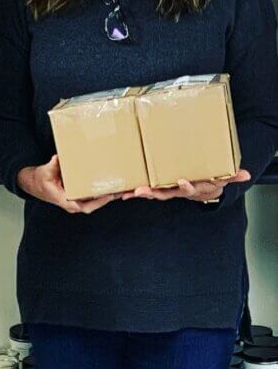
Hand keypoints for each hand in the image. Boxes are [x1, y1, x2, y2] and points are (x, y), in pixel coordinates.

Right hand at [17, 155, 119, 213]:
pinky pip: (92, 195)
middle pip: (94, 204)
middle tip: (122, 190)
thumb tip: (57, 158)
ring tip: (121, 187)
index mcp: (66, 200)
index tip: (108, 196)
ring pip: (95, 201)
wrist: (35, 184)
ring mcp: (76, 199)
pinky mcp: (78, 194)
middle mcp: (73, 202)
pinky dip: (102, 191)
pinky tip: (111, 184)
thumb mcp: (45, 172)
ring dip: (108, 195)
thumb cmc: (40, 180)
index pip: (85, 206)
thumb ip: (52, 166)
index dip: (98, 203)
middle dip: (108, 198)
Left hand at [121, 168, 249, 202]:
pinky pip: (144, 191)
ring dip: (140, 194)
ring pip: (151, 193)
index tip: (182, 181)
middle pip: (164, 193)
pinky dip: (134, 193)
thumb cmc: (207, 181)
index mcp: (189, 188)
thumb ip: (232, 176)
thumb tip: (246, 174)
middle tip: (141, 191)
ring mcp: (165, 191)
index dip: (185, 186)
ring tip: (129, 193)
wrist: (199, 190)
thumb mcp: (221, 178)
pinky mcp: (156, 188)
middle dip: (152, 193)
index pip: (188, 188)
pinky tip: (123, 193)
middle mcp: (175, 191)